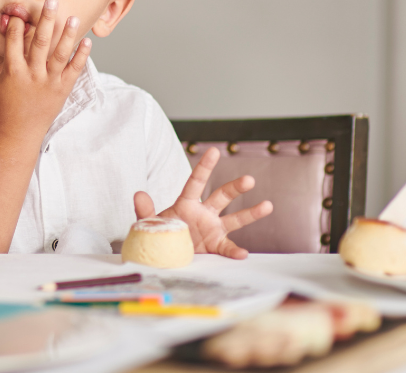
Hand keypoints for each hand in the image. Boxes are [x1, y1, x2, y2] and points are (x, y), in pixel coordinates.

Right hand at [0, 0, 90, 142]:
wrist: (18, 133)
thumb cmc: (3, 106)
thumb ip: (3, 59)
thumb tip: (10, 37)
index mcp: (13, 71)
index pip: (13, 41)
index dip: (16, 25)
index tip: (20, 12)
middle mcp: (32, 75)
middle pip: (39, 42)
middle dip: (46, 20)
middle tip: (52, 2)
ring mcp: (48, 82)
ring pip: (60, 54)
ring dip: (67, 34)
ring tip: (73, 17)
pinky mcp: (61, 90)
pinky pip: (73, 70)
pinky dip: (81, 56)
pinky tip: (87, 42)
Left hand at [133, 147, 273, 258]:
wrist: (163, 255)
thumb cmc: (158, 234)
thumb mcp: (148, 223)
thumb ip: (145, 210)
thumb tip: (138, 194)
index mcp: (187, 204)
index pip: (196, 182)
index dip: (205, 167)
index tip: (214, 150)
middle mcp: (204, 213)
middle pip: (222, 197)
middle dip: (235, 188)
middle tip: (249, 180)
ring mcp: (212, 229)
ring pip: (235, 219)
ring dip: (251, 213)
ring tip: (268, 205)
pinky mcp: (215, 245)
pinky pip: (227, 247)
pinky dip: (234, 251)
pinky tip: (242, 254)